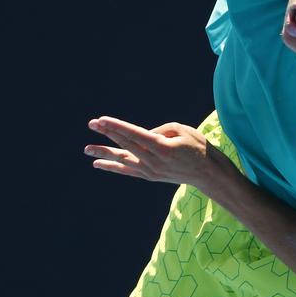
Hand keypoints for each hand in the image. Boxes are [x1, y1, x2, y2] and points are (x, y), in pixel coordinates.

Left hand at [85, 116, 233, 191]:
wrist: (209, 174)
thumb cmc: (198, 147)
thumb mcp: (181, 129)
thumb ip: (159, 130)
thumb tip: (140, 135)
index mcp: (162, 147)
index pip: (133, 134)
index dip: (116, 126)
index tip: (101, 120)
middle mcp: (154, 161)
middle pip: (125, 145)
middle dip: (107, 133)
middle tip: (91, 124)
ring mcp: (151, 171)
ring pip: (123, 160)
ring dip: (104, 153)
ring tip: (86, 149)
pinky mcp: (150, 176)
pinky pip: (127, 171)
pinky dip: (112, 167)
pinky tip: (98, 164)